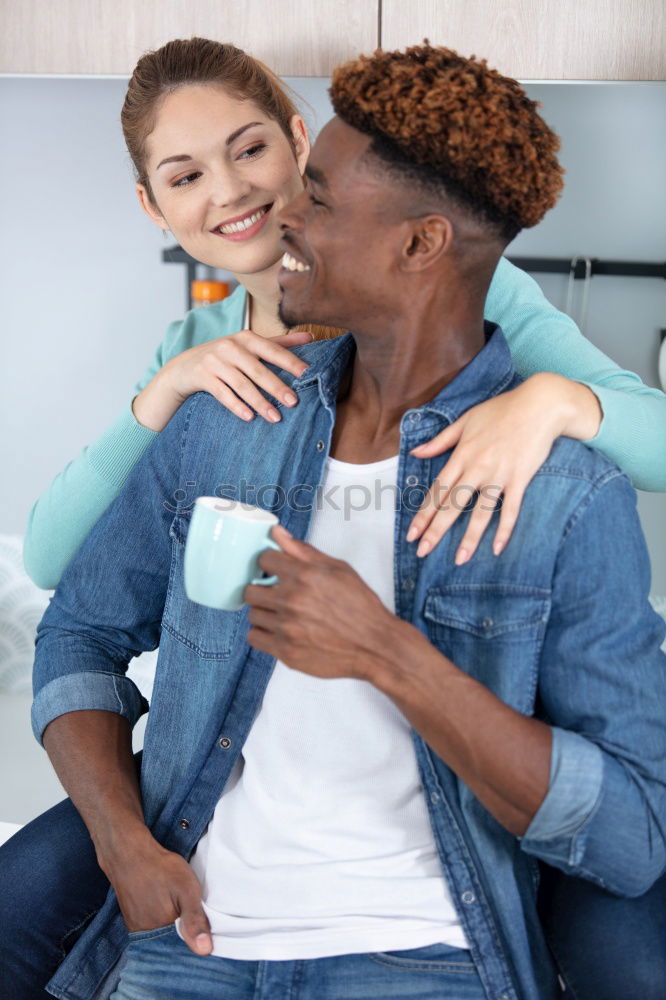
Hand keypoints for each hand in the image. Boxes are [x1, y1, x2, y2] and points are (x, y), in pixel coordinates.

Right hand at [103, 828, 211, 955]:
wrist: (129, 853)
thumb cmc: (160, 869)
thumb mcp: (186, 890)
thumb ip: (195, 920)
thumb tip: (204, 951)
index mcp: (160, 932)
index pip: (182, 948)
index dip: (193, 937)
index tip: (200, 925)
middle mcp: (144, 935)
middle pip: (170, 942)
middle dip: (182, 932)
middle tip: (185, 907)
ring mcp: (135, 927)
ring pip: (159, 934)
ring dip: (170, 925)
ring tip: (174, 903)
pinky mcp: (131, 918)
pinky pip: (149, 926)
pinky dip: (159, 919)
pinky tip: (163, 903)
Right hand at [133, 328, 311, 431]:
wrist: (184, 367)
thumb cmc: (225, 357)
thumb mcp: (248, 346)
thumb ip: (278, 343)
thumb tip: (311, 337)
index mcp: (246, 338)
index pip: (272, 349)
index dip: (290, 361)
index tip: (308, 374)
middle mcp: (230, 347)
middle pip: (258, 370)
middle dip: (277, 387)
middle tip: (294, 402)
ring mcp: (215, 362)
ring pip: (241, 384)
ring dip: (259, 402)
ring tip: (275, 418)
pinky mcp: (202, 376)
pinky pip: (222, 394)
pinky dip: (236, 406)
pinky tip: (249, 417)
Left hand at [245, 526, 402, 681]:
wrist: (374, 645)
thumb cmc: (360, 607)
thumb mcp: (338, 569)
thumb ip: (303, 551)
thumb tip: (276, 533)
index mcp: (305, 576)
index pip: (263, 559)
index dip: (269, 563)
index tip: (274, 570)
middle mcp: (292, 601)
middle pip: (250, 590)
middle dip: (262, 590)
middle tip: (276, 595)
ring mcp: (287, 628)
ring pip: (253, 614)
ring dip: (265, 613)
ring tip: (283, 615)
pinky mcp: (285, 652)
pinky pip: (254, 638)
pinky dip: (264, 634)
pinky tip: (280, 630)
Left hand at [406, 374, 600, 562]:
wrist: (539, 404)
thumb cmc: (501, 410)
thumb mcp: (465, 420)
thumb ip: (440, 441)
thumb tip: (416, 453)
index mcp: (461, 455)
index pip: (438, 491)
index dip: (423, 514)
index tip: (412, 534)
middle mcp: (477, 468)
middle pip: (453, 505)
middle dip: (436, 530)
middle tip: (423, 552)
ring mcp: (499, 475)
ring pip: (481, 512)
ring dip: (469, 538)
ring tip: (459, 560)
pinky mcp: (520, 479)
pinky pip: (511, 509)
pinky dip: (505, 529)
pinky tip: (497, 548)